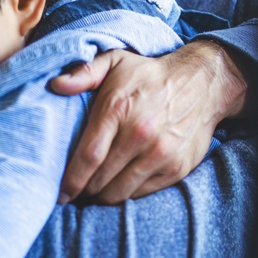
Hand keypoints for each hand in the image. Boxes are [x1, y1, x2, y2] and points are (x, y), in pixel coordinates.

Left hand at [48, 41, 248, 203]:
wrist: (202, 83)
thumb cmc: (150, 74)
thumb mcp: (115, 60)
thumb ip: (84, 72)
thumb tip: (54, 85)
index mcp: (119, 108)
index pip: (88, 156)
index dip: (71, 180)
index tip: (60, 192)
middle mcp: (140, 134)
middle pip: (100, 179)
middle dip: (83, 190)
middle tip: (75, 192)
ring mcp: (160, 153)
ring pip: (120, 192)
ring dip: (103, 197)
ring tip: (94, 193)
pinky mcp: (176, 168)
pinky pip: (142, 193)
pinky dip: (126, 194)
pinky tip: (118, 186)